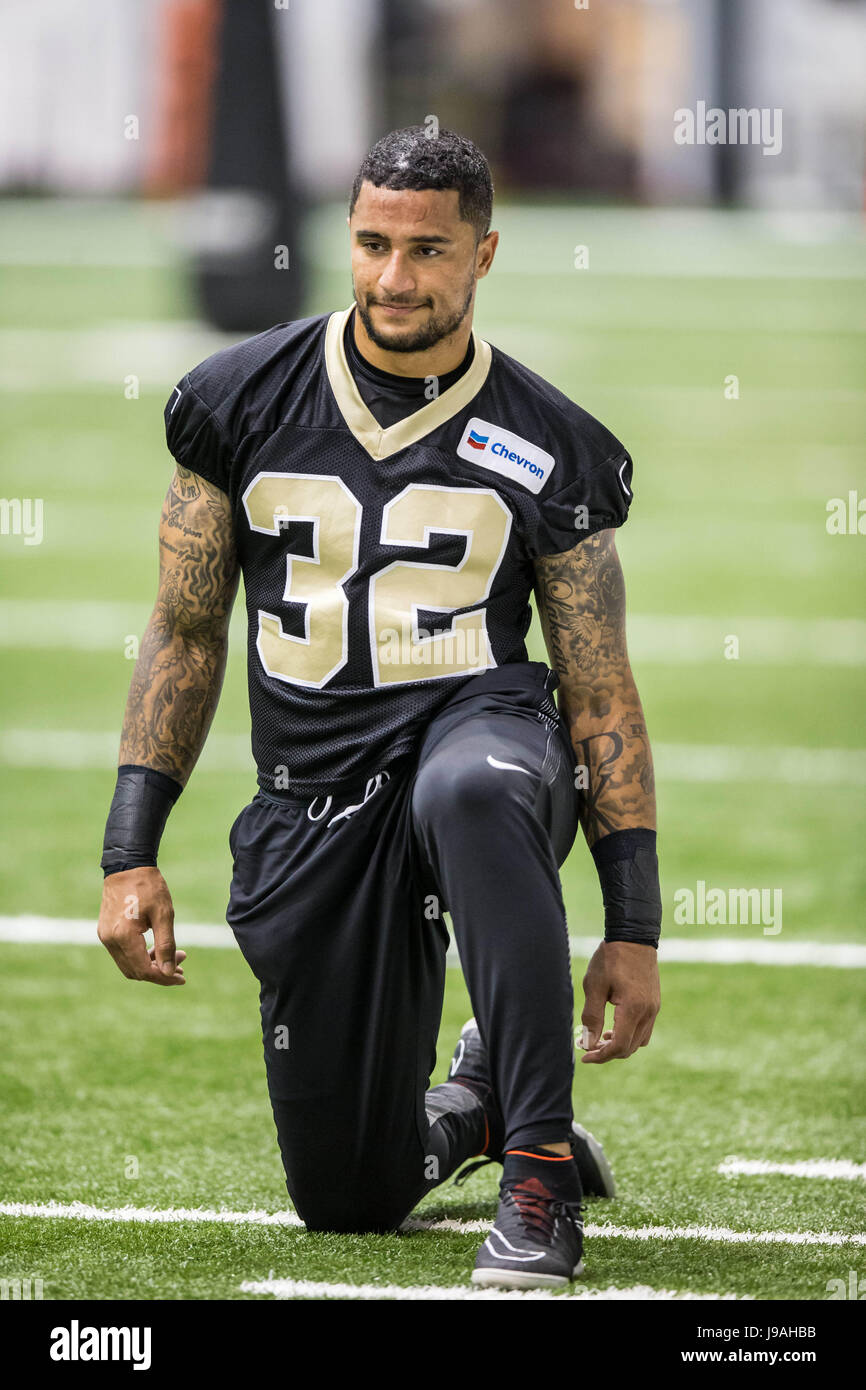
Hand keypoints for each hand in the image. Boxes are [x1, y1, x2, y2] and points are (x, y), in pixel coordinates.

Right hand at [97, 867, 186, 985]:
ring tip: (173, 957)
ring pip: (128, 964)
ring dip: (150, 965)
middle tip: (181, 964)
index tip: (182, 977)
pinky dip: (140, 956)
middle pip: (135, 971)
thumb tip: (168, 972)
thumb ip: (166, 945)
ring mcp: (105, 936)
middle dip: (159, 972)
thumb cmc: (149, 887)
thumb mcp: (164, 915)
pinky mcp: (106, 931)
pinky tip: (156, 948)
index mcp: (124, 937)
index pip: (144, 970)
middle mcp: (110, 940)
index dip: (164, 978)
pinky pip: (123, 954)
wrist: (127, 865)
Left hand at [579, 941, 658, 1062]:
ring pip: (640, 1041)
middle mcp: (648, 1012)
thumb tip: (588, 1043)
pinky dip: (630, 1035)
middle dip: (608, 1052)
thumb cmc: (611, 959)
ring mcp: (654, 1008)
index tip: (585, 1056)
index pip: (619, 1046)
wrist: (633, 937)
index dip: (601, 1055)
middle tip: (588, 1046)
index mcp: (633, 1009)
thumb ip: (592, 1017)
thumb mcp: (594, 986)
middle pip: (630, 1047)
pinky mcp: (655, 1003)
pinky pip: (645, 1029)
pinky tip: (615, 1026)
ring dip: (621, 1045)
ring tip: (602, 1037)